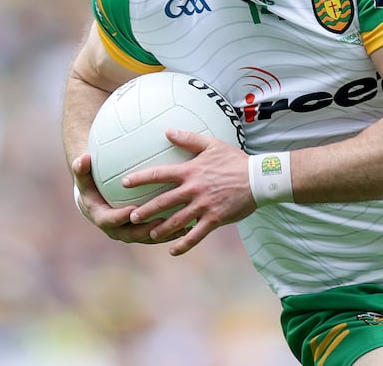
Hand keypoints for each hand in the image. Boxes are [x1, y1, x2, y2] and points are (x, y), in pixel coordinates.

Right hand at [71, 152, 181, 243]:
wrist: (97, 200)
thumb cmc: (92, 185)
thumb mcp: (84, 177)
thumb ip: (82, 168)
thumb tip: (82, 158)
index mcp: (102, 217)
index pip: (110, 220)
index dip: (120, 217)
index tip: (132, 210)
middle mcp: (116, 230)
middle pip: (132, 234)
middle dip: (147, 230)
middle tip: (162, 220)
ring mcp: (131, 233)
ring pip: (149, 237)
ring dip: (165, 234)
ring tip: (183, 226)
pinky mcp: (144, 233)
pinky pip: (159, 235)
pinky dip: (173, 232)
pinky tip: (191, 225)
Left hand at [121, 129, 256, 255]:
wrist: (259, 178)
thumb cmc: (236, 160)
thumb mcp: (213, 145)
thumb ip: (189, 139)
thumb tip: (168, 131)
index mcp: (191, 171)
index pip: (159, 174)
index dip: (140, 178)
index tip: (124, 183)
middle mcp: (193, 190)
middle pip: (163, 201)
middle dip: (145, 210)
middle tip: (130, 217)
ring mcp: (203, 206)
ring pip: (176, 221)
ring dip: (161, 229)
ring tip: (150, 234)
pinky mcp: (214, 219)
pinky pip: (196, 235)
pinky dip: (183, 244)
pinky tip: (173, 250)